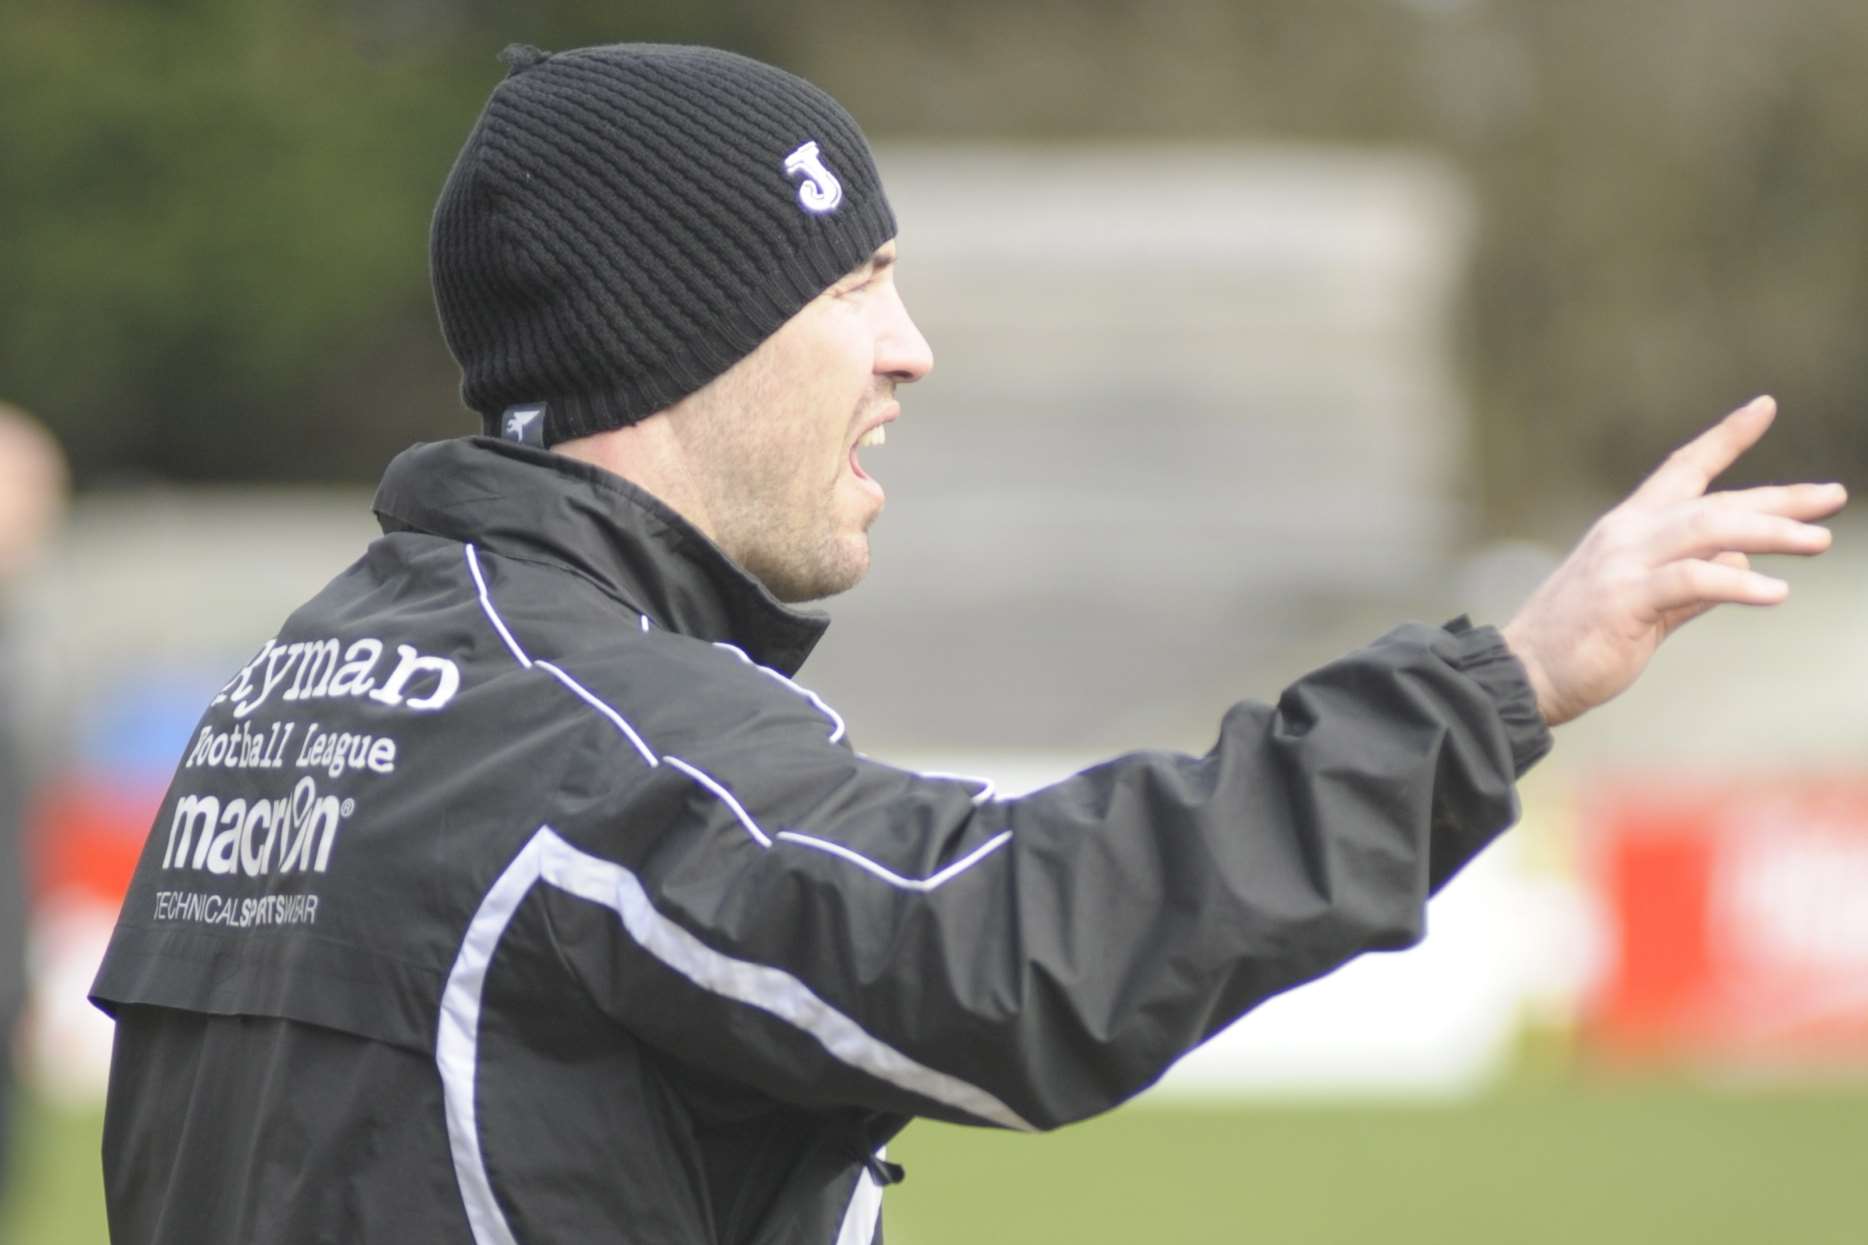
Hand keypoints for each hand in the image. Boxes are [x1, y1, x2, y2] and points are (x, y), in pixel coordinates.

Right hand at [1500, 396, 1845, 726]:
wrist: (1523, 673)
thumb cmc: (1578, 642)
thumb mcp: (1642, 606)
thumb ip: (1690, 584)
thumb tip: (1738, 564)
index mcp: (1628, 528)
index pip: (1683, 469)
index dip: (1726, 437)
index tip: (1765, 407)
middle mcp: (1627, 534)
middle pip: (1714, 501)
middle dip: (1779, 498)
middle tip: (1833, 497)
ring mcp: (1623, 564)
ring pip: (1710, 530)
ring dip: (1771, 533)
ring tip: (1818, 542)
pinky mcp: (1625, 599)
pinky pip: (1692, 581)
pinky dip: (1737, 583)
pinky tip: (1775, 593)